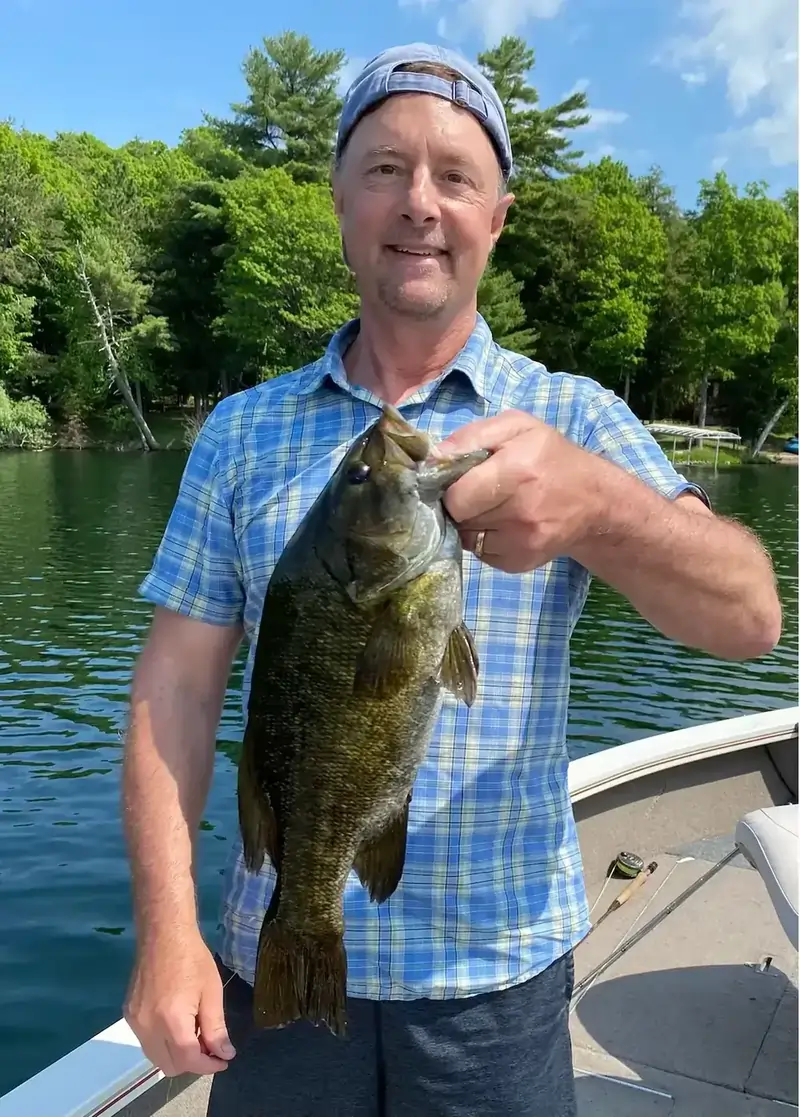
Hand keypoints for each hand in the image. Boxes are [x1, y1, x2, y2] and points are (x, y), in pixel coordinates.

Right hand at [124, 928, 235, 1076]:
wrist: (163, 934)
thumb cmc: (193, 959)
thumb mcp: (211, 993)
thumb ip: (217, 1029)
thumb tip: (224, 1054)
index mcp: (171, 1021)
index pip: (188, 1061)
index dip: (208, 1065)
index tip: (224, 1060)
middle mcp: (148, 1027)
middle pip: (169, 1066)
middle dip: (192, 1062)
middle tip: (210, 1045)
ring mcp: (135, 1022)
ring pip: (156, 1057)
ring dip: (176, 1054)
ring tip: (194, 1031)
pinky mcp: (129, 1014)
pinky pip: (146, 1042)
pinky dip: (163, 1042)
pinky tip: (177, 1022)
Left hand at [435, 410, 605, 573]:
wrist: (594, 501)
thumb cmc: (550, 457)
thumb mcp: (517, 428)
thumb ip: (472, 436)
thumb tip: (433, 457)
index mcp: (517, 470)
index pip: (456, 495)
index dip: (450, 486)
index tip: (457, 478)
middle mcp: (521, 512)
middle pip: (459, 517)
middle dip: (459, 504)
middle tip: (476, 492)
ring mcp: (521, 542)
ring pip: (467, 536)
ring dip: (471, 522)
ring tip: (493, 506)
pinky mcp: (520, 563)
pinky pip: (480, 553)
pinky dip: (484, 539)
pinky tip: (503, 524)